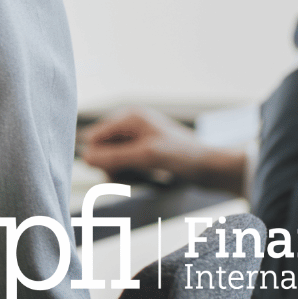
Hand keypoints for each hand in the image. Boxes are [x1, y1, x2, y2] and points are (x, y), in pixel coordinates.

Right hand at [80, 107, 245, 194]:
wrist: (212, 166)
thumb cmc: (183, 157)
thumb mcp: (146, 157)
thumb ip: (114, 157)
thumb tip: (85, 158)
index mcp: (129, 116)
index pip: (95, 136)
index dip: (97, 156)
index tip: (110, 174)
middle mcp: (131, 123)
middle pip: (102, 146)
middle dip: (108, 165)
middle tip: (122, 180)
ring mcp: (138, 136)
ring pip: (111, 156)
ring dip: (117, 171)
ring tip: (131, 181)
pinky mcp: (144, 149)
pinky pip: (123, 161)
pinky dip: (127, 172)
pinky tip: (138, 178)